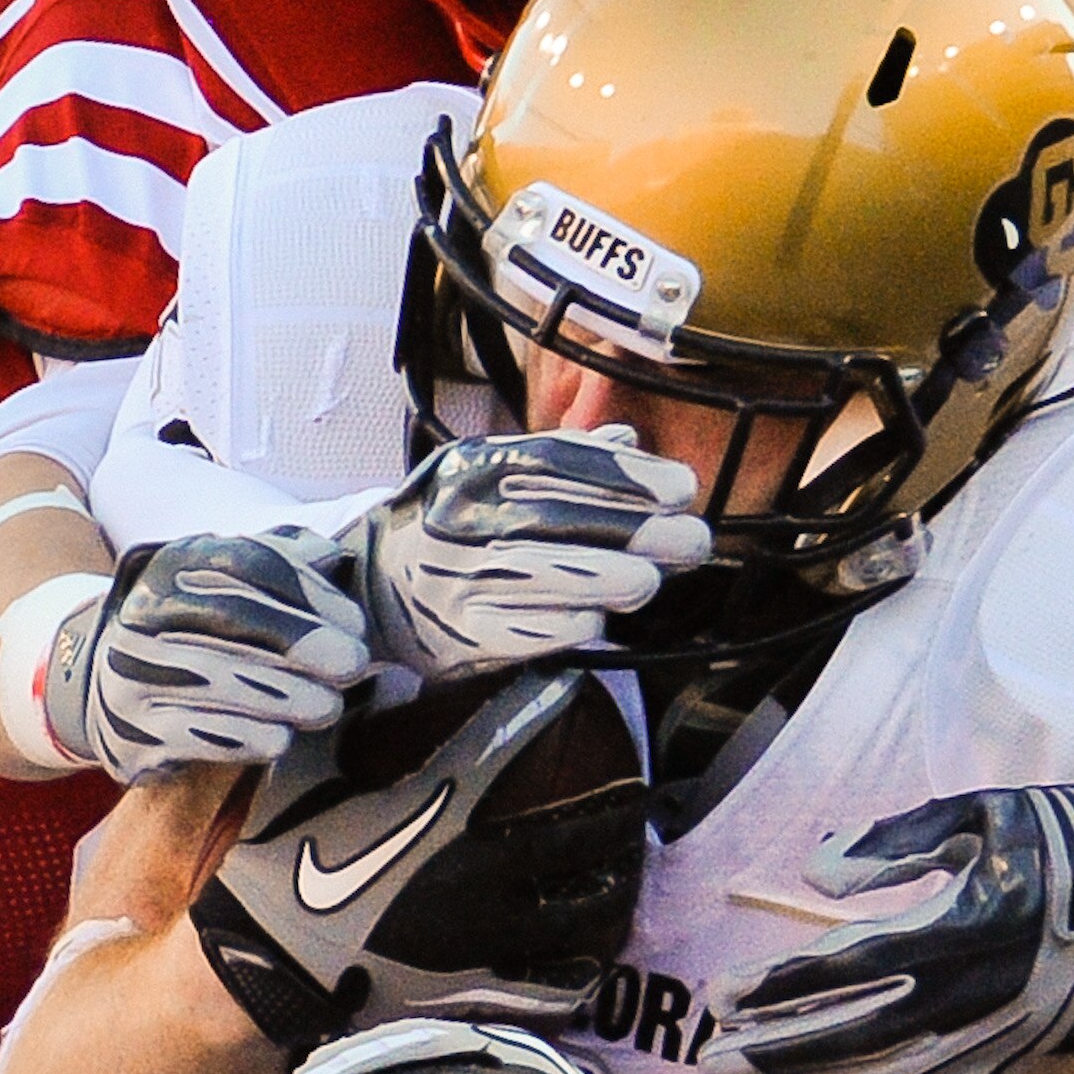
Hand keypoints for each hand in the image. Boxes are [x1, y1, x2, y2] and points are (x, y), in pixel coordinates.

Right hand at [42, 529, 369, 777]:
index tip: (355, 623)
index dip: (308, 592)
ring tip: (328, 707)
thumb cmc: (203, 631)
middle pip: (232, 616)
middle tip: (354, 664)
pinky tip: (282, 739)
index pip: (246, 564)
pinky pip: (197, 734)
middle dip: (302, 641)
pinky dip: (246, 737)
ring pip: (218, 677)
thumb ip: (284, 562)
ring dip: (285, 695)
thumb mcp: (231, 583)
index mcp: (174, 564)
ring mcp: (132, 671)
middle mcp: (144, 611)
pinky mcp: (134, 730)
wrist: (116, 687)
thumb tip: (336, 557)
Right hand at [349, 428, 709, 679]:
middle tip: (694, 541)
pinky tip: (600, 618)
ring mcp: (458, 577)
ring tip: (652, 580)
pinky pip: (527, 631)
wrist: (379, 586)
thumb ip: (560, 459)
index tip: (681, 489)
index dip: (623, 474)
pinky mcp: (464, 633)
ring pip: (543, 575)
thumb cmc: (457, 525)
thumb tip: (630, 439)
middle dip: (634, 531)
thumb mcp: (493, 476)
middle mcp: (461, 517)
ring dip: (609, 578)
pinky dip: (569, 623)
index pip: (556, 460)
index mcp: (474, 466)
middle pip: (557, 518)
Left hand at [699, 774, 1073, 1073]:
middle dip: (782, 1055)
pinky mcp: (1017, 1051)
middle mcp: (986, 990)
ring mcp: (1004, 1031)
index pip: (852, 967)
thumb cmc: (1057, 833)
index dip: (781, 988)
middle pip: (862, 1039)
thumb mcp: (975, 812)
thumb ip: (891, 841)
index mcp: (970, 922)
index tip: (722, 998)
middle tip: (715, 1065)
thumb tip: (813, 877)